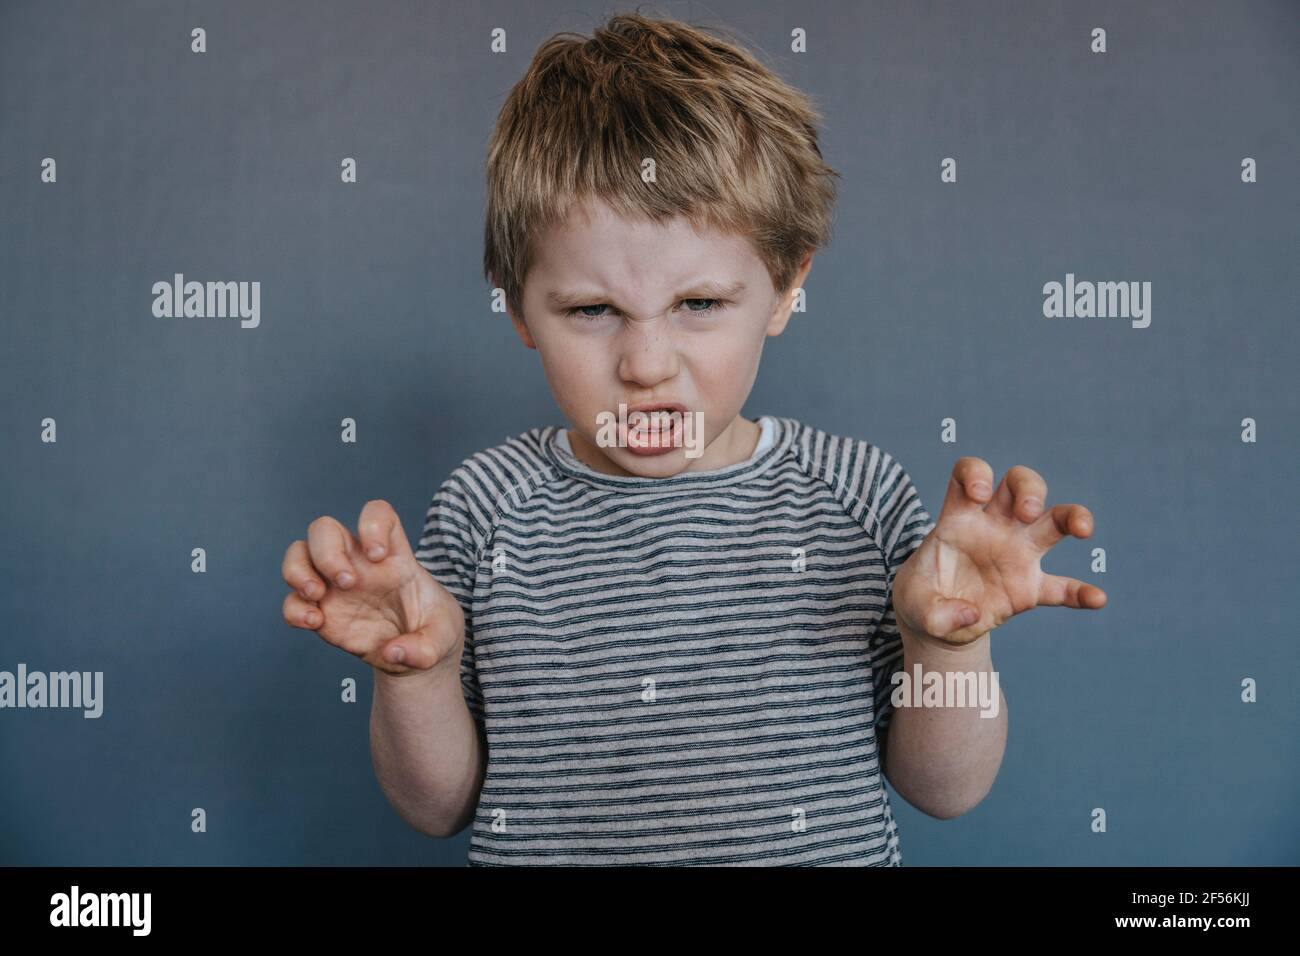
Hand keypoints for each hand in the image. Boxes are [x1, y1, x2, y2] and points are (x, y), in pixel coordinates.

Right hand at [281, 500, 464, 675]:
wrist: (416, 657)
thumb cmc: (433, 632)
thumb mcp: (444, 639)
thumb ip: (426, 648)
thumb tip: (393, 652)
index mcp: (394, 557)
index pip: (378, 514)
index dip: (372, 523)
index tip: (378, 555)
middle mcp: (359, 564)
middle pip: (324, 528)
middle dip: (327, 551)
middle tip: (348, 583)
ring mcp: (335, 586)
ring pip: (298, 554)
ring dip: (298, 571)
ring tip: (317, 595)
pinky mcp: (322, 612)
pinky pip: (292, 601)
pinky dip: (294, 610)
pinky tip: (315, 623)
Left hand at [891, 458, 1106, 646]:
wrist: (935, 623)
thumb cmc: (921, 598)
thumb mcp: (914, 605)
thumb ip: (934, 611)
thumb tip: (971, 614)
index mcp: (958, 518)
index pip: (969, 474)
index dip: (976, 472)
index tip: (978, 493)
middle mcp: (992, 526)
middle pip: (1019, 484)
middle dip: (1028, 489)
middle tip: (1026, 511)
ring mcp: (1016, 554)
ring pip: (1053, 520)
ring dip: (1071, 517)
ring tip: (1082, 529)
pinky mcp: (1029, 588)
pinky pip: (1062, 588)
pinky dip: (1079, 593)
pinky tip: (1096, 599)